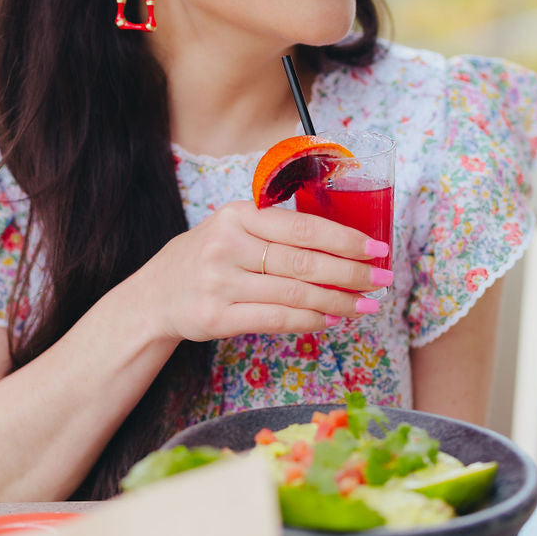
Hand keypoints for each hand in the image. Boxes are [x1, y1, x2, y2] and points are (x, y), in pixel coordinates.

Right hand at [141, 200, 391, 343]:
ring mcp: (219, 283)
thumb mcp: (232, 229)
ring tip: (365, 305)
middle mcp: (227, 246)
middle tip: (382, 280)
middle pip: (303, 261)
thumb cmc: (207, 258)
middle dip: (351, 272)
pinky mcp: (215, 317)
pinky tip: (332, 319)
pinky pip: (276, 320)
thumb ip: (276, 231)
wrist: (154, 296)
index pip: (302, 227)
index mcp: (236, 214)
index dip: (345, 239)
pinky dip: (310, 321)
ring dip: (338, 301)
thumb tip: (342, 244)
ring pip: (295, 294)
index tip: (377, 248)